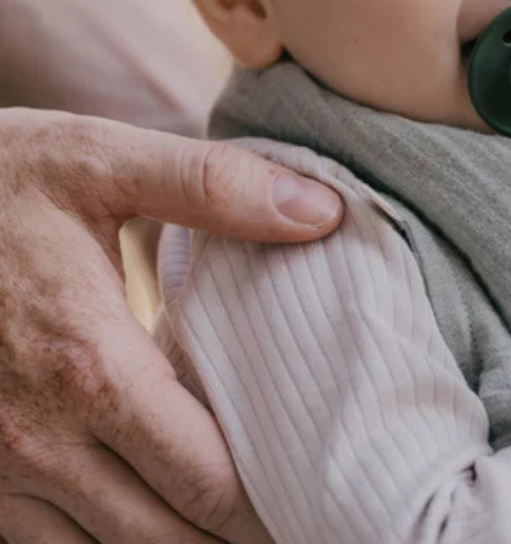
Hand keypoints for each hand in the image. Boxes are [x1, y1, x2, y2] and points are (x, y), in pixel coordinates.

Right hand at [0, 108, 343, 543]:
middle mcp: (36, 437)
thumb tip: (322, 211)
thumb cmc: (2, 178)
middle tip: (293, 513)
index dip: (269, 502)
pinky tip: (150, 510)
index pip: (204, 479)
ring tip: (231, 522)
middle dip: (232, 534)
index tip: (317, 488)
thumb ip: (214, 187)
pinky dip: (103, 543)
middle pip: (160, 537)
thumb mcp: (104, 162)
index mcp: (90, 365)